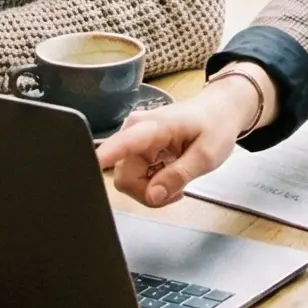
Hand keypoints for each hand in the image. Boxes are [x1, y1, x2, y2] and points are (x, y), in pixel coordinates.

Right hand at [97, 76, 263, 207]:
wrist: (220, 111)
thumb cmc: (215, 126)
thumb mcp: (206, 156)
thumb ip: (178, 176)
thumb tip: (153, 196)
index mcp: (152, 127)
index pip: (120, 145)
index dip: (104, 158)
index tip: (88, 168)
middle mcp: (134, 131)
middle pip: (124, 177)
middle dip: (148, 192)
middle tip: (176, 190)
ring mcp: (133, 140)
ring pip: (128, 181)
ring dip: (152, 189)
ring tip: (176, 180)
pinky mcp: (135, 148)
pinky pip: (134, 177)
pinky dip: (152, 184)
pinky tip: (169, 175)